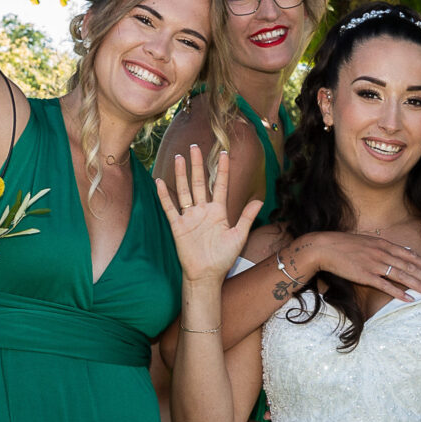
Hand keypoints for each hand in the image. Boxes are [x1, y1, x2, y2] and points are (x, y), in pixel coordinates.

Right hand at [156, 144, 263, 285]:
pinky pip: (170, 208)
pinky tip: (160, 182)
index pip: (220, 185)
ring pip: (184, 190)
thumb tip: (260, 201)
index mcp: (219, 211)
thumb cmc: (223, 258)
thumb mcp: (239, 236)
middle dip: (198, 164)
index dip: (222, 169)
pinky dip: (164, 195)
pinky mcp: (178, 226)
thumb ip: (247, 217)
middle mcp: (203, 211)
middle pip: (199, 182)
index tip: (223, 153)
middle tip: (196, 146)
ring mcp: (190, 217)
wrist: (207, 275)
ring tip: (180, 157)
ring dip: (181, 174)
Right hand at [291, 230, 420, 301]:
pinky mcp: (366, 275)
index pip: (410, 255)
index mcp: (383, 244)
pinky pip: (386, 286)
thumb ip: (384, 247)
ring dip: (419, 285)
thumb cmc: (344, 245)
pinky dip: (399, 293)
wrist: (325, 247)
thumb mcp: (367, 241)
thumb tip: (400, 252)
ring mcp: (375, 264)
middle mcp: (382, 253)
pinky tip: (409, 299)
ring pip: (402, 276)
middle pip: (410, 267)